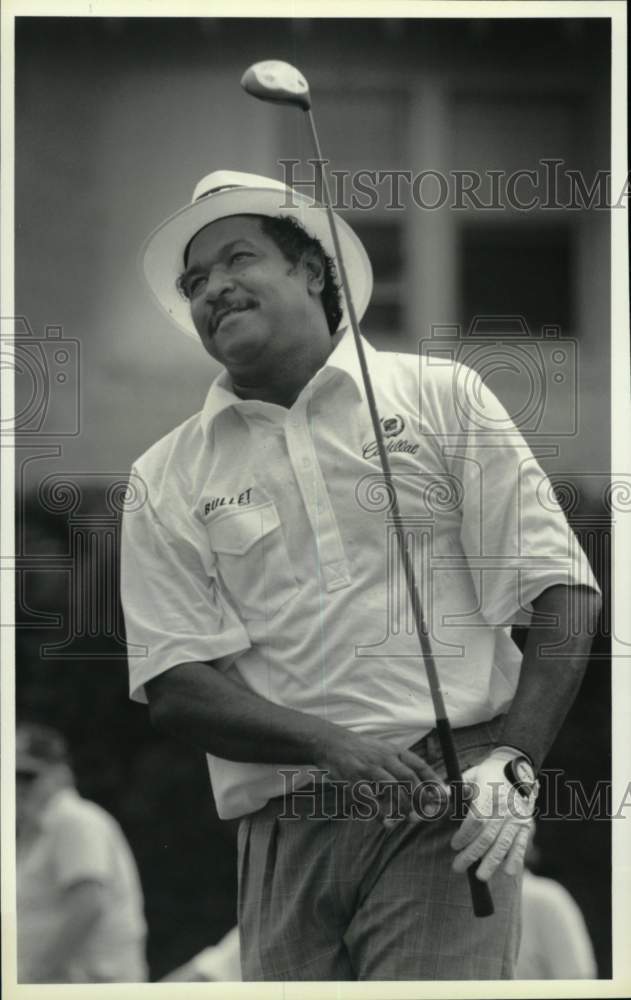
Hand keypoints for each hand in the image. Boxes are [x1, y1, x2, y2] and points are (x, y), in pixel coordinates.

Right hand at [314, 728, 448, 825]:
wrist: (333, 743)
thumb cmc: (364, 751)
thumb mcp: (386, 750)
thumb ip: (404, 766)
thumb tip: (428, 787)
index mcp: (395, 751)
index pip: (419, 765)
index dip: (433, 781)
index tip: (444, 796)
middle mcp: (383, 758)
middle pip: (408, 777)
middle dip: (421, 797)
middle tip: (429, 812)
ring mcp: (368, 769)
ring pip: (391, 787)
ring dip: (403, 805)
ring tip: (410, 817)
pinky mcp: (354, 780)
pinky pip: (369, 799)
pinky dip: (379, 813)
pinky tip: (386, 822)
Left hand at [450, 747, 537, 881]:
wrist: (516, 769)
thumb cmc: (486, 774)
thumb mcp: (469, 777)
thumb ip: (451, 790)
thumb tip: (431, 800)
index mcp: (488, 795)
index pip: (477, 819)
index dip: (464, 834)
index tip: (453, 845)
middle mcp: (504, 808)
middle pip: (487, 835)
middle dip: (472, 854)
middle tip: (458, 867)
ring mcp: (516, 818)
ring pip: (503, 843)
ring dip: (492, 862)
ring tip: (480, 877)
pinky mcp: (525, 825)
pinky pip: (521, 844)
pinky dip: (515, 858)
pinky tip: (508, 872)